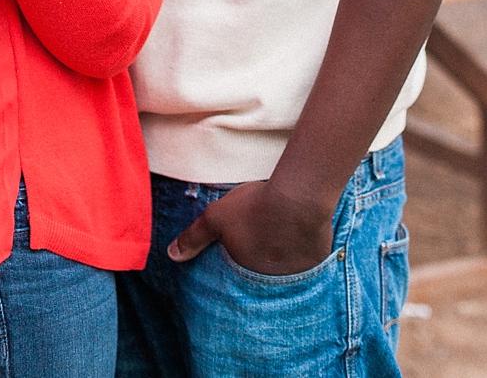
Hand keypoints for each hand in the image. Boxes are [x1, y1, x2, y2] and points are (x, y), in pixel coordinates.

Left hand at [167, 180, 333, 276]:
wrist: (298, 199)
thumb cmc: (254, 208)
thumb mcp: (216, 217)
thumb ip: (193, 237)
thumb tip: (171, 255)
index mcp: (245, 275)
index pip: (237, 287)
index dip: (237, 273)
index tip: (240, 265)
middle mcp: (270, 284)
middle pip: (262, 282)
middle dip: (259, 271)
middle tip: (261, 255)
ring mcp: (295, 277)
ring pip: (285, 276)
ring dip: (281, 265)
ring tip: (279, 248)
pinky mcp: (315, 265)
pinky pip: (306, 267)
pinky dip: (301, 257)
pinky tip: (299, 242)